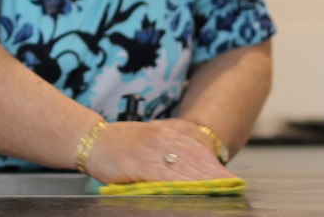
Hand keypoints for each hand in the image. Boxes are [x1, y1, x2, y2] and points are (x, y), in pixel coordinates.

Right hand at [84, 119, 236, 184]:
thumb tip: (186, 169)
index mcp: (165, 132)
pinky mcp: (141, 163)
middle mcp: (162, 138)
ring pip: (185, 167)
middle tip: (232, 186)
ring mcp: (152, 150)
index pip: (196, 150)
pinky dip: (181, 184)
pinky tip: (192, 190)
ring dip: (205, 180)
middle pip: (196, 159)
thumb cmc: (117, 144)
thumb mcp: (146, 141)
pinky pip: (166, 176)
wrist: (91, 139)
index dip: (214, 165)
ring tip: (221, 190)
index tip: (230, 178)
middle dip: (215, 175)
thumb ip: (164, 151)